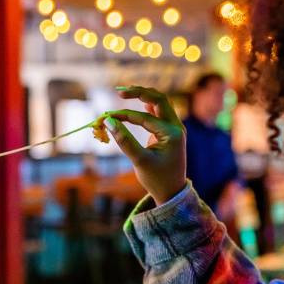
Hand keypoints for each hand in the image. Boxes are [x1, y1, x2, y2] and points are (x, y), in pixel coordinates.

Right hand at [96, 86, 186, 205]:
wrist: (172, 192)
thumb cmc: (157, 179)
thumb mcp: (139, 161)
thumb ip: (124, 141)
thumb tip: (108, 122)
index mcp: (173, 133)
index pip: (145, 117)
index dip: (124, 115)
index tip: (106, 117)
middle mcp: (177, 127)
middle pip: (159, 99)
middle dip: (139, 93)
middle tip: (119, 91)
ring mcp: (174, 128)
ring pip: (160, 103)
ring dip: (144, 95)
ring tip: (126, 92)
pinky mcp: (169, 132)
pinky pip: (159, 112)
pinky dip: (147, 105)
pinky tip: (138, 101)